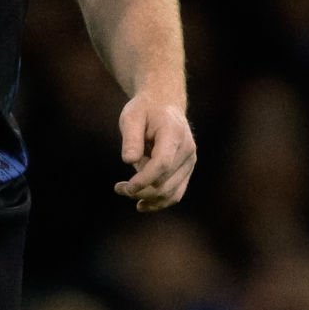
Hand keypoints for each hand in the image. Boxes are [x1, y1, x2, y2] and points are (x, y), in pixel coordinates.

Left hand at [115, 94, 195, 212]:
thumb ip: (131, 138)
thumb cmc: (145, 110)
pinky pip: (176, 193)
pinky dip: (159, 202)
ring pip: (171, 193)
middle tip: (119, 188)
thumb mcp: (131, 117)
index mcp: (174, 133)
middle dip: (140, 190)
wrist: (164, 105)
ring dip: (147, 198)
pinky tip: (141, 204)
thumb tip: (129, 161)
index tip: (125, 187)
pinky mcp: (187, 170)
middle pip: (165, 182)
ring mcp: (189, 162)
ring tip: (125, 191)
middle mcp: (187, 149)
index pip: (162, 163)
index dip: (144, 179)